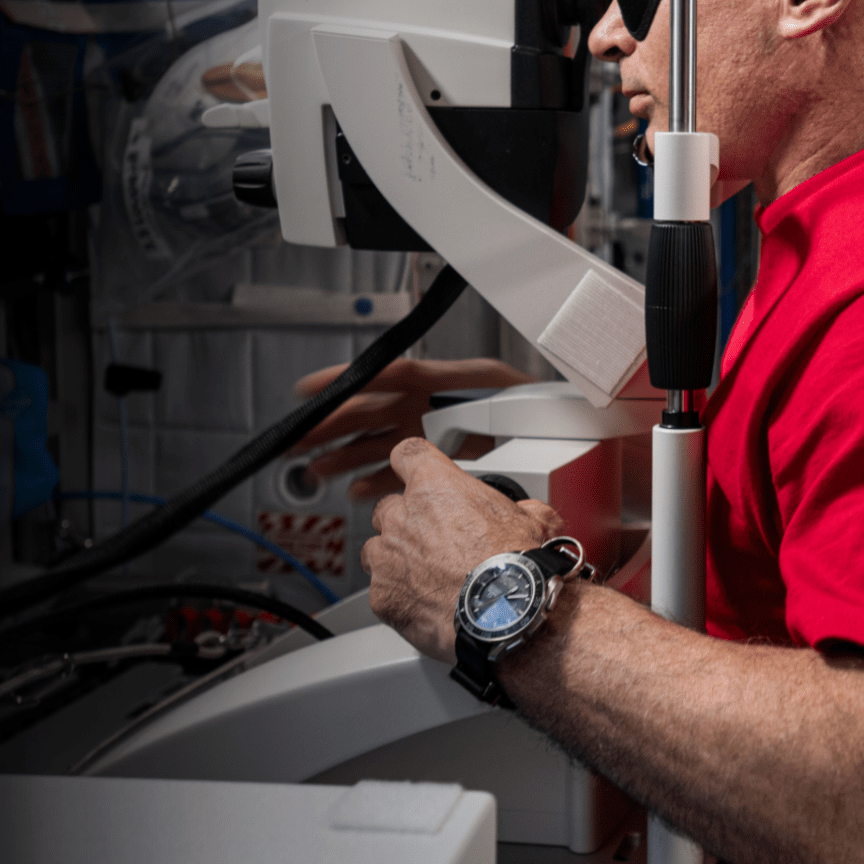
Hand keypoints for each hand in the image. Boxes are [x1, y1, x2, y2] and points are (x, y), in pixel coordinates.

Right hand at [291, 358, 533, 497]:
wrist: (565, 443)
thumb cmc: (543, 407)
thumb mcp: (508, 394)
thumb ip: (467, 391)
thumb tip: (438, 393)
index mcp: (444, 384)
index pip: (388, 376)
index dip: (348, 379)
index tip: (313, 387)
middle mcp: (431, 406)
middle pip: (371, 411)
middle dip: (332, 423)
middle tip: (299, 433)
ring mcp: (431, 433)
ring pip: (377, 442)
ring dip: (345, 454)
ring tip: (316, 467)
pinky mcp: (437, 461)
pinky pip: (397, 469)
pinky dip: (375, 479)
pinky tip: (356, 488)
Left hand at [363, 438, 563, 661]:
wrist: (504, 614)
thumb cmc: (514, 567)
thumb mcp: (535, 521)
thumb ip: (524, 509)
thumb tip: (533, 514)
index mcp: (436, 487)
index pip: (407, 455)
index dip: (412, 465)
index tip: (415, 473)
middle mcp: (404, 516)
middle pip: (388, 507)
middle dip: (406, 522)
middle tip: (434, 541)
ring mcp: (388, 555)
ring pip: (377, 550)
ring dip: (396, 559)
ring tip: (428, 578)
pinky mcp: (383, 594)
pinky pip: (382, 590)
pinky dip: (399, 597)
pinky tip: (426, 605)